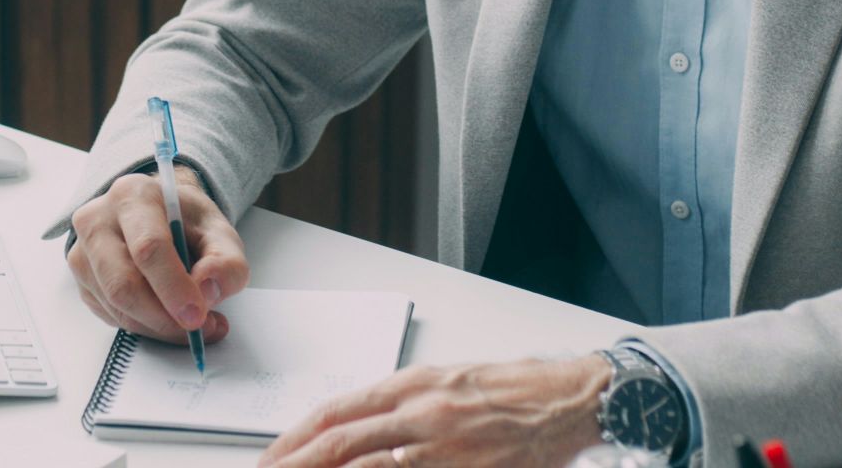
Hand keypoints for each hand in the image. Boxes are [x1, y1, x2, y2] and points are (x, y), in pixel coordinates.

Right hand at [66, 164, 250, 344]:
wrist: (160, 217)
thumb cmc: (186, 222)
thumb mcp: (219, 232)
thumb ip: (226, 261)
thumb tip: (208, 289)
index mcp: (133, 196)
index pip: (148, 247)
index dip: (173, 286)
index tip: (197, 314)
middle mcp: (97, 221)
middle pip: (123, 283)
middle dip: (163, 317)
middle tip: (198, 328)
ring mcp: (82, 253)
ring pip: (115, 306)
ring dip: (158, 326)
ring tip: (194, 323)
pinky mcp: (82, 282)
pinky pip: (111, 317)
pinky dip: (145, 326)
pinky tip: (168, 317)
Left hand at [260, 356, 608, 467]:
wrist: (570, 399)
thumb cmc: (515, 389)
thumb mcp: (447, 382)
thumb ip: (401, 405)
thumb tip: (356, 429)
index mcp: (413, 385)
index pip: (335, 412)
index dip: (294, 439)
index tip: (271, 457)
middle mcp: (421, 413)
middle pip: (339, 444)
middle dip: (295, 465)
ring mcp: (442, 448)